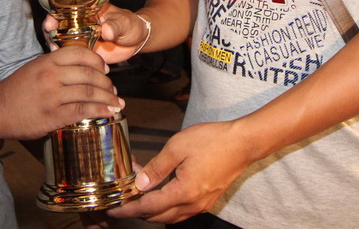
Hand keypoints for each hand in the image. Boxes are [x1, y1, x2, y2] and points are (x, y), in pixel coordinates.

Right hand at [0, 47, 121, 140]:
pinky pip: (83, 110)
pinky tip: (108, 112)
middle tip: (113, 90)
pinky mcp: (53, 115)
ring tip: (116, 103)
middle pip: (89, 74)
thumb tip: (78, 69)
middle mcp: (51, 75)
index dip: (97, 61)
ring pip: (89, 92)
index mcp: (47, 61)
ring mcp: (52, 95)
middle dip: (106, 83)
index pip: (80, 54)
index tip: (105, 69)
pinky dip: (99, 111)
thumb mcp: (33, 69)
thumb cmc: (14, 91)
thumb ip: (54, 66)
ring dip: (107, 98)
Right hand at [41, 5, 149, 64]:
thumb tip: (108, 30)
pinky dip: (66, 61)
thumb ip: (116, 26)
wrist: (137, 40)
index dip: (54, 16)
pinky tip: (66, 65)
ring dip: (56, 48)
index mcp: (87, 11)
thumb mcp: (125, 22)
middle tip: (51, 43)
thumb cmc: (131, 25)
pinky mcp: (84, 53)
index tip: (50, 23)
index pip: (65, 10)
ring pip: (61, 42)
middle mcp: (80, 24)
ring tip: (57, 54)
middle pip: (58, 26)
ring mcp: (80, 39)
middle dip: (50, 34)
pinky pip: (71, 57)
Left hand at [106, 121, 251, 223]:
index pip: (148, 207)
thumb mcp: (177, 147)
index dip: (129, 209)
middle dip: (138, 212)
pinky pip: (182, 211)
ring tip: (138, 198)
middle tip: (122, 203)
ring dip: (152, 211)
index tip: (114, 210)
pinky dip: (167, 207)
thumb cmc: (213, 140)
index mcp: (184, 192)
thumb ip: (156, 168)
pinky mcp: (207, 200)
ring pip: (170, 217)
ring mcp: (202, 204)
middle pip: (158, 217)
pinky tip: (160, 194)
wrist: (243, 143)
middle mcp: (193, 204)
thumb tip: (140, 184)